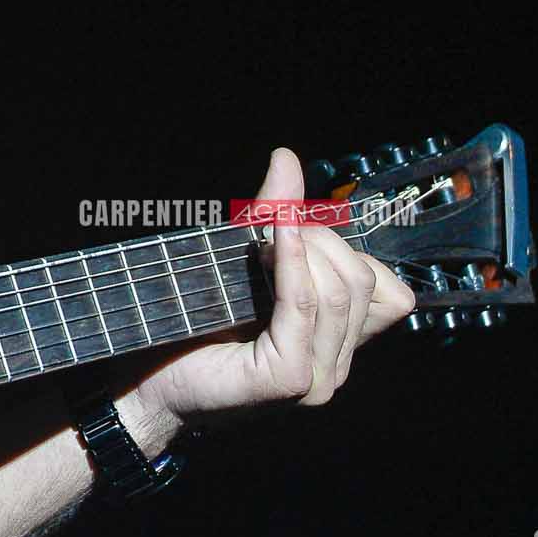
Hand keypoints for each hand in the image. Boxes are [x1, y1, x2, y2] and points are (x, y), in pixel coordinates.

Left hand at [131, 147, 413, 431]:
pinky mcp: (290, 378)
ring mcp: (318, 379)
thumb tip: (286, 158)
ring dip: (302, 251)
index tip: (295, 231)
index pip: (390, 293)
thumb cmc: (193, 323)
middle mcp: (337, 367)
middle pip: (362, 280)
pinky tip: (270, 242)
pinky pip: (305, 306)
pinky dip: (292, 264)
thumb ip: (273, 213)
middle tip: (270, 235)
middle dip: (322, 241)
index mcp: (338, 344)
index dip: (347, 250)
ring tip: (259, 248)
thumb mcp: (243, 259)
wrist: (147, 378)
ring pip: (340, 290)